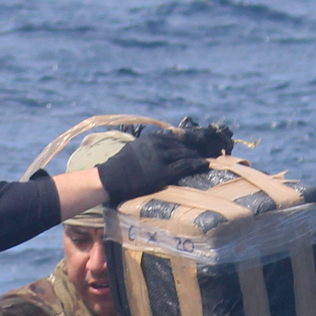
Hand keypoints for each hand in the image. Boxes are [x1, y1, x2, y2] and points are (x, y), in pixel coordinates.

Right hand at [97, 128, 212, 203]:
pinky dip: (196, 164)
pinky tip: (204, 164)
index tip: (192, 146)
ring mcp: (160, 158)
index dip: (184, 142)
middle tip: (201, 154)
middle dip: (192, 150)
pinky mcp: (162, 172)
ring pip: (184, 154)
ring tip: (203, 160)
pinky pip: (184, 166)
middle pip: (180, 145)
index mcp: (149, 138)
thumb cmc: (120, 167)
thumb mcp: (134, 148)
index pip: (172, 137)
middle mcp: (156, 145)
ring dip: (196, 156)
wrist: (111, 178)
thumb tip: (158, 148)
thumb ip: (147, 146)